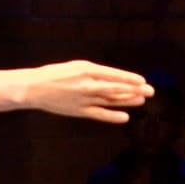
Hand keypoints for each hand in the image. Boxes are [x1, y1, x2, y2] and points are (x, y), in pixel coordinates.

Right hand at [22, 61, 151, 122]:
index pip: (114, 74)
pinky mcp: (79, 111)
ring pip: (111, 100)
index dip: (130, 78)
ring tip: (141, 101)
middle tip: (150, 91)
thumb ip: (93, 73)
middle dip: (135, 90)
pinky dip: (113, 116)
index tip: (143, 81)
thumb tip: (113, 78)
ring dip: (127, 101)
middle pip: (116, 88)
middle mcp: (87, 84)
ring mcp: (84, 98)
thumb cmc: (54, 74)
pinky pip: (100, 114)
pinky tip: (125, 117)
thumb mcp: (75, 66)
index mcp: (86, 69)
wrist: (34, 88)